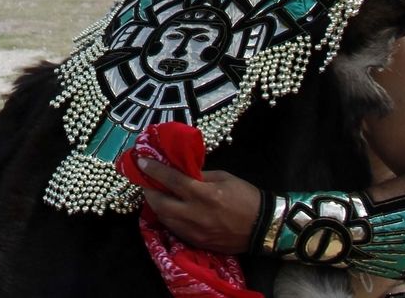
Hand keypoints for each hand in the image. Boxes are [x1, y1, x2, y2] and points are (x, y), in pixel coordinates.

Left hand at [136, 160, 261, 253]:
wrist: (262, 226)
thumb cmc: (244, 196)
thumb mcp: (222, 177)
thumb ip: (199, 175)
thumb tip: (180, 171)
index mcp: (202, 194)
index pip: (170, 180)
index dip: (153, 170)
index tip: (142, 161)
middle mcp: (195, 215)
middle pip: (160, 204)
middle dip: (148, 191)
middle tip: (146, 180)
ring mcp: (195, 232)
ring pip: (165, 219)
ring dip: (156, 205)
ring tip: (155, 193)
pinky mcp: (198, 243)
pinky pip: (176, 229)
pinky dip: (168, 218)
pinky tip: (169, 209)